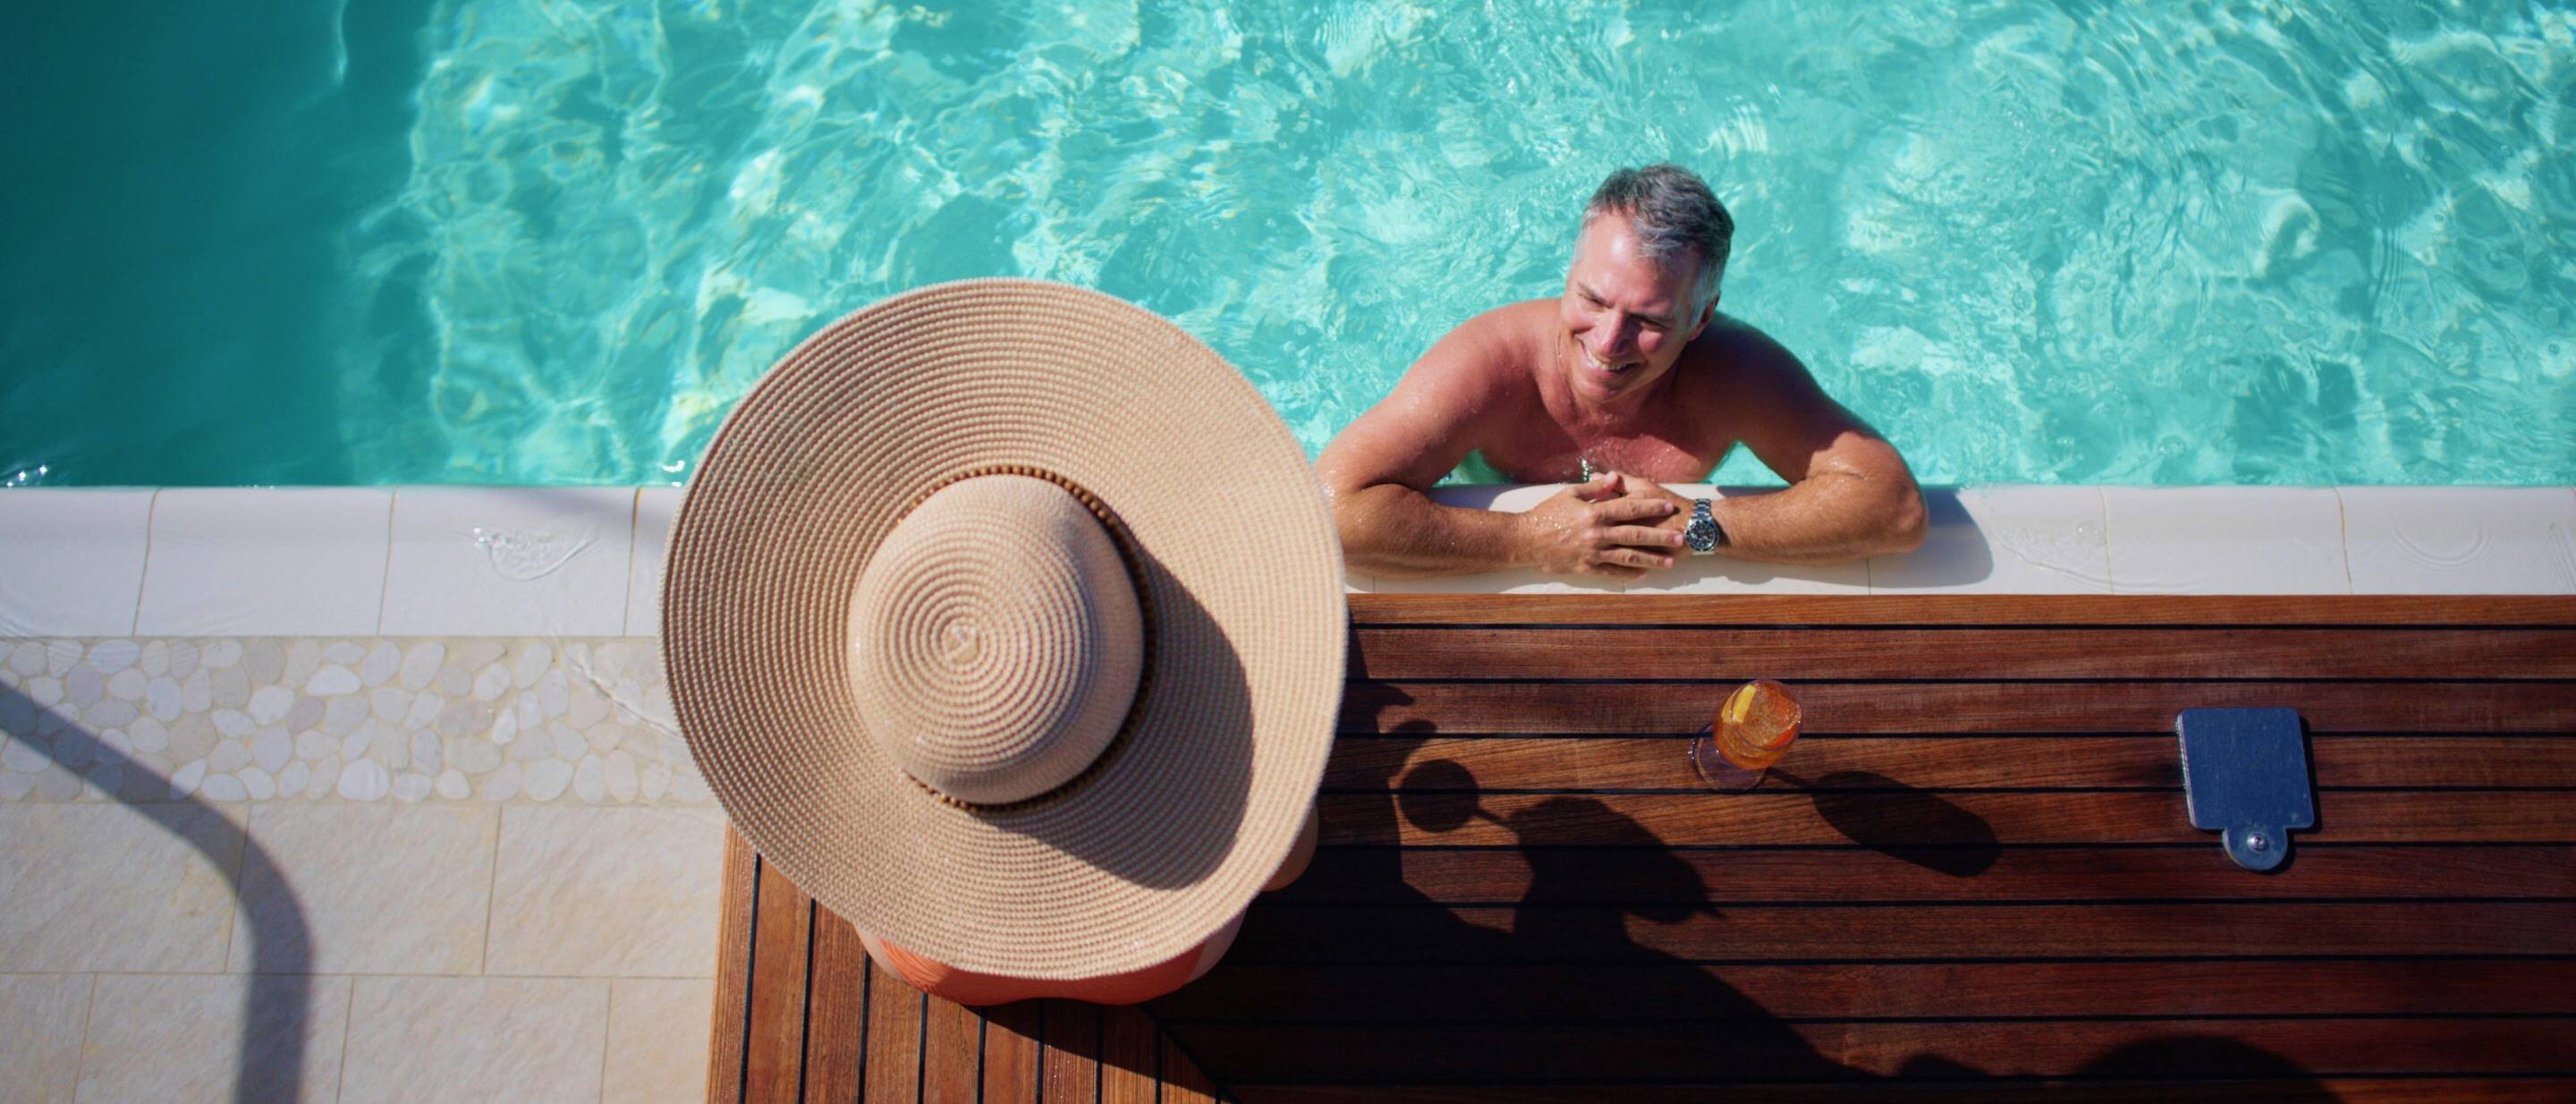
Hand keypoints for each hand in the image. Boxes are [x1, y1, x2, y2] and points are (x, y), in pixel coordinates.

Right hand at [1515, 471, 1686, 577]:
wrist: (1525, 540)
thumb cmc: (1546, 513)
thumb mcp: (1569, 494)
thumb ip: (1594, 488)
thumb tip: (1614, 478)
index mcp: (1595, 513)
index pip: (1630, 508)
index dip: (1651, 506)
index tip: (1668, 506)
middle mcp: (1597, 534)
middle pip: (1635, 534)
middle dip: (1660, 536)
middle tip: (1680, 538)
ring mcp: (1593, 553)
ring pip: (1628, 557)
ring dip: (1651, 559)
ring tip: (1669, 561)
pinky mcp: (1586, 568)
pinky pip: (1611, 572)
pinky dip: (1628, 573)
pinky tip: (1643, 573)